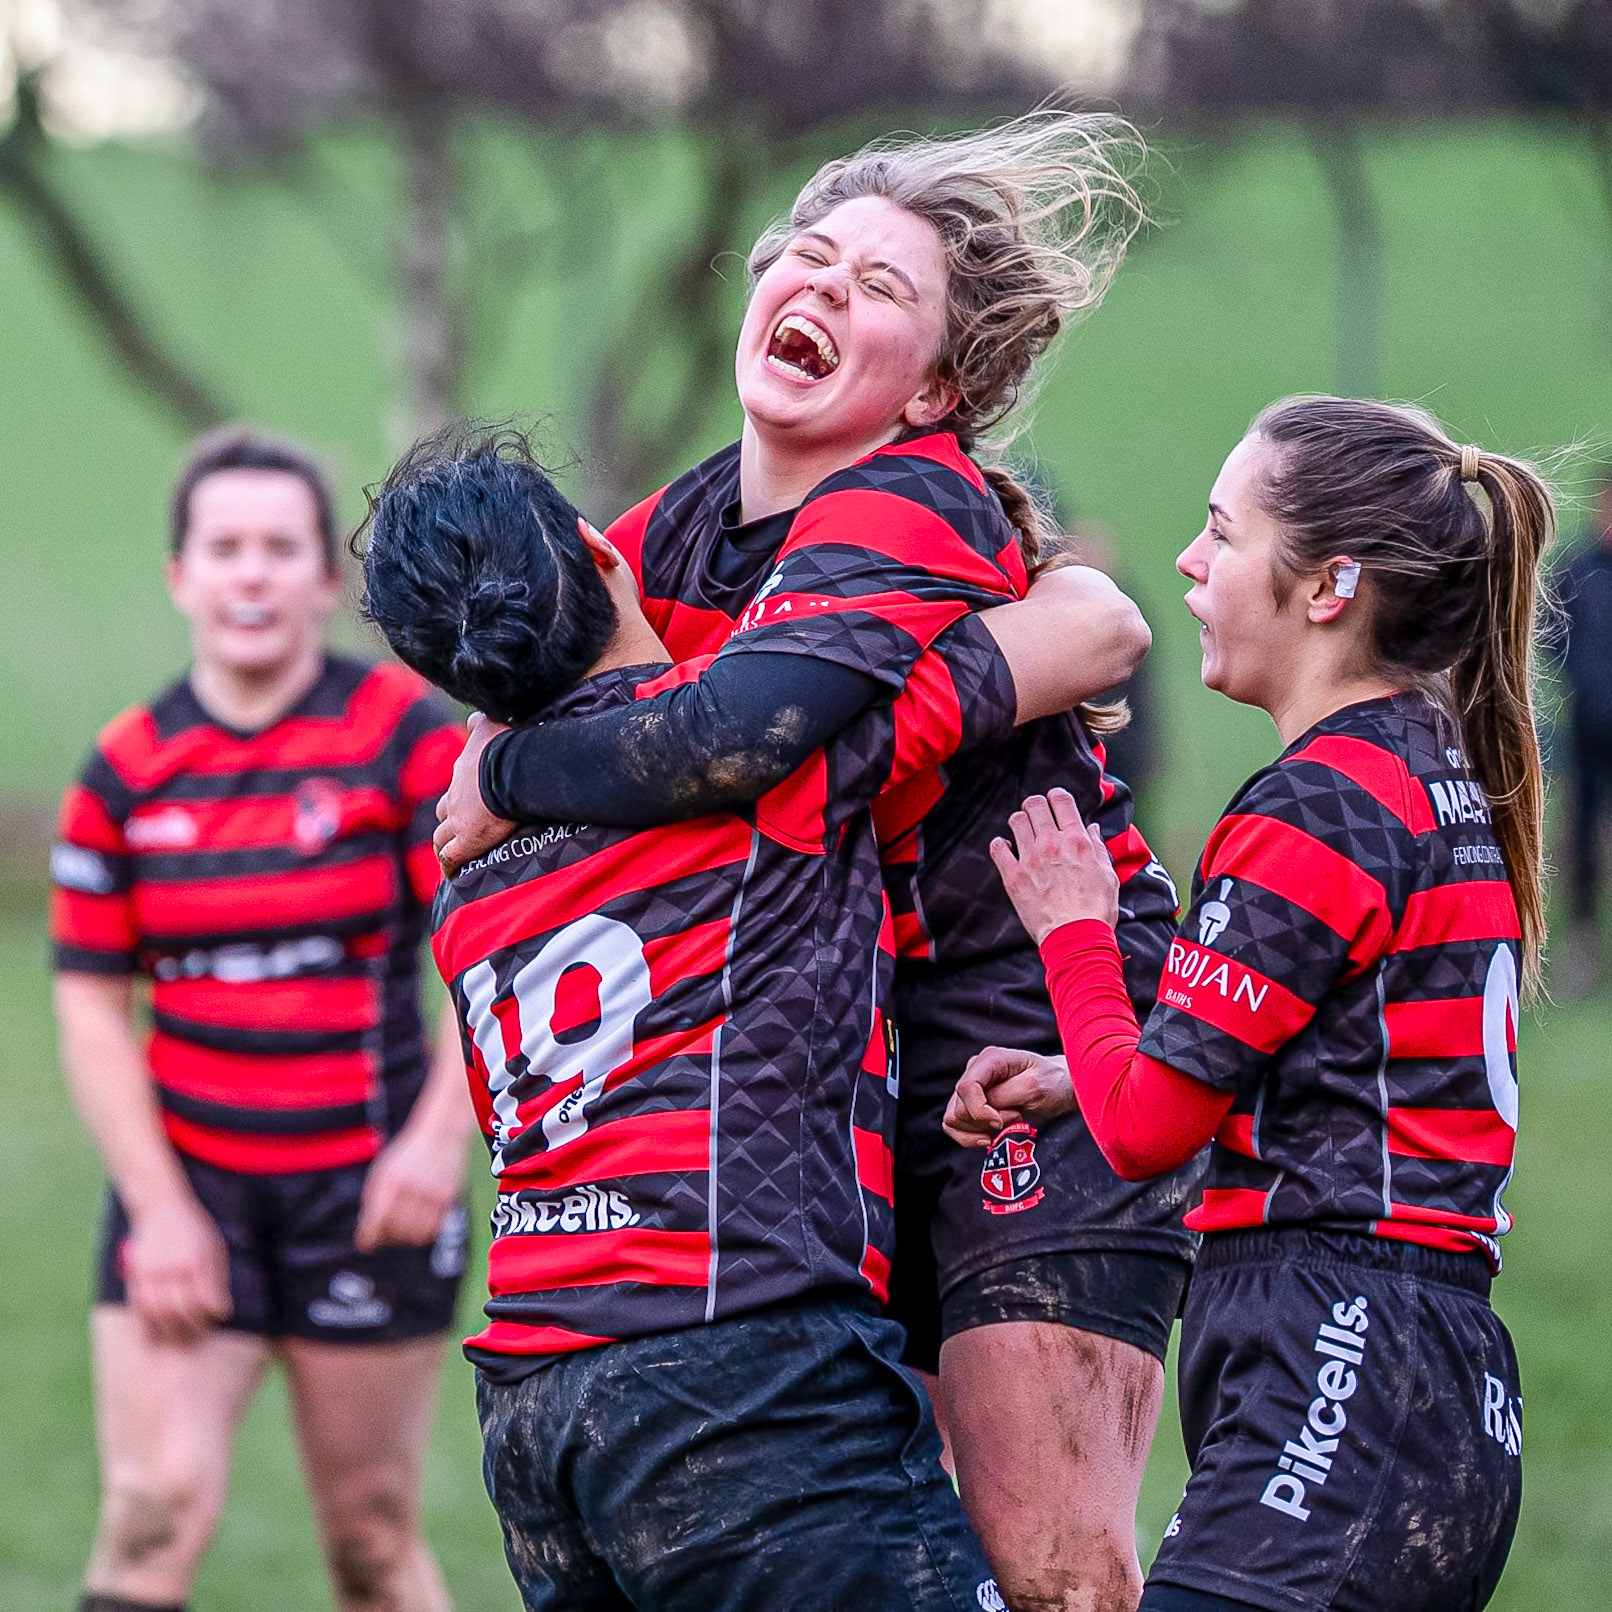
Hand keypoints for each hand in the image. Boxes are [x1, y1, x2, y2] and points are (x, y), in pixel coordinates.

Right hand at [122, 1193, 232, 1345]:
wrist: (161, 1206)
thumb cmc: (194, 1229)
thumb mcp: (213, 1246)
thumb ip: (216, 1277)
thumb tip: (221, 1308)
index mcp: (197, 1261)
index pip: (207, 1298)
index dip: (215, 1313)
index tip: (220, 1317)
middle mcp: (173, 1268)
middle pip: (182, 1309)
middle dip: (192, 1328)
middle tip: (199, 1334)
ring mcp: (152, 1272)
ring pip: (158, 1312)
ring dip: (167, 1332)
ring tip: (177, 1340)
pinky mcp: (135, 1275)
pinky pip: (137, 1306)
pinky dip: (145, 1325)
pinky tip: (152, 1337)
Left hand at [354, 1121, 465, 1250]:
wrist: (441, 1135)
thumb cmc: (408, 1155)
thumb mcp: (382, 1172)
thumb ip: (372, 1203)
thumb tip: (366, 1239)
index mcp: (391, 1179)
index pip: (376, 1220)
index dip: (369, 1237)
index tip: (366, 1243)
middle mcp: (412, 1187)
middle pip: (396, 1231)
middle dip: (387, 1238)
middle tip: (385, 1234)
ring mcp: (432, 1193)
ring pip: (416, 1235)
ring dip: (406, 1239)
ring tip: (402, 1230)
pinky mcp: (449, 1198)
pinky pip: (434, 1230)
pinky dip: (425, 1233)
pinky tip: (419, 1224)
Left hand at [433, 712, 513, 873]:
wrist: (511, 771)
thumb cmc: (506, 746)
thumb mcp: (492, 724)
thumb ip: (482, 722)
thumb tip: (476, 715)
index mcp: (464, 771)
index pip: (457, 785)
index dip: (461, 794)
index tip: (470, 801)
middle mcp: (455, 796)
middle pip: (443, 811)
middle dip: (449, 819)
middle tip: (462, 828)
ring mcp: (459, 820)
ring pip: (441, 836)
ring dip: (446, 844)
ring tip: (455, 854)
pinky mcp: (467, 841)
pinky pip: (451, 858)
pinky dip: (450, 866)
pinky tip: (453, 875)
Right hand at [944, 1047, 1076, 1145]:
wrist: (1059, 1087)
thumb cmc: (1051, 1083)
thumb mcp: (1034, 1087)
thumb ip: (1005, 1096)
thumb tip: (985, 1108)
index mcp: (990, 1059)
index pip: (966, 1087)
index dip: (979, 1111)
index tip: (1000, 1122)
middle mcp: (975, 1070)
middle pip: (958, 1107)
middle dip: (985, 1121)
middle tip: (1015, 1116)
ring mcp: (971, 1087)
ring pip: (953, 1118)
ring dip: (978, 1129)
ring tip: (1006, 1122)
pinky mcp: (970, 1103)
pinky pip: (954, 1126)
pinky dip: (969, 1137)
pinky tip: (989, 1137)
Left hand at [991, 788, 1119, 943]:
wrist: (1076, 936)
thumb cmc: (1096, 909)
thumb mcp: (1108, 874)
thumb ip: (1098, 847)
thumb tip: (1092, 829)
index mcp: (1077, 840)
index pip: (1061, 800)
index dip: (1056, 796)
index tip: (1055, 799)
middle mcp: (1051, 844)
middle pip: (1034, 805)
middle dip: (1035, 804)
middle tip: (1037, 812)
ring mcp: (1030, 858)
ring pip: (1016, 821)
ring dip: (1020, 822)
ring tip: (1023, 829)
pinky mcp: (1013, 876)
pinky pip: (998, 848)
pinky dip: (1000, 844)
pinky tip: (1006, 848)